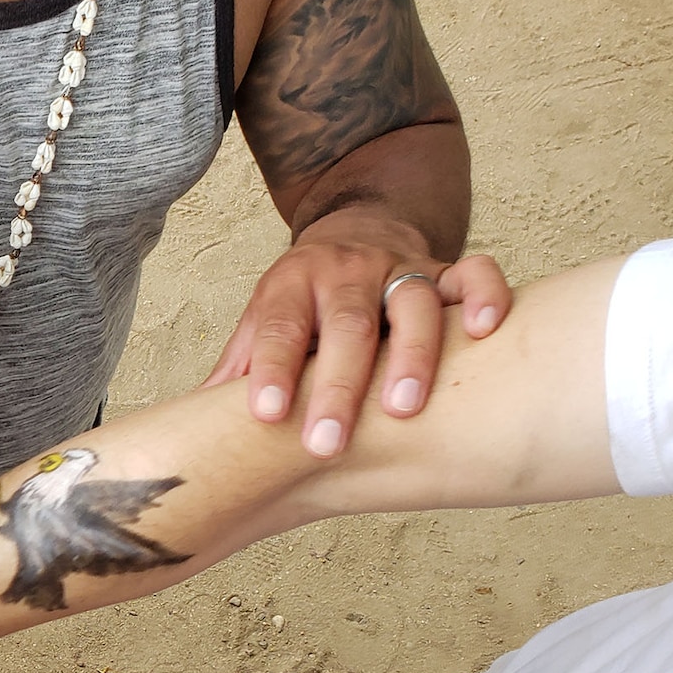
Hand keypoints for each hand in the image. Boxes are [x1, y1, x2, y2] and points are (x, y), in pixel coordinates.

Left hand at [205, 217, 511, 456]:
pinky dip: (483, 294)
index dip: (270, 370)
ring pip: (411, 302)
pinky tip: (485, 329)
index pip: (276, 330)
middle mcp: (344, 273)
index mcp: (289, 287)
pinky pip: (474, 271)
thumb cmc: (303, 302)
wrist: (355, 229)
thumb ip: (237, 371)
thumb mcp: (262, 323)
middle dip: (336, 387)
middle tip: (325, 444)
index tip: (264, 416)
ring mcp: (399, 268)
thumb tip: (187, 433)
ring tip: (404, 408)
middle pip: (343, 326)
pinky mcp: (446, 268)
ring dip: (411, 354)